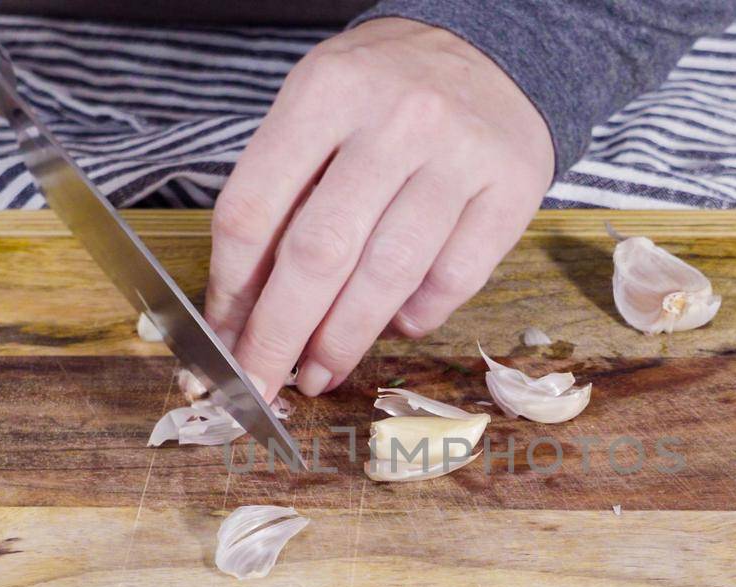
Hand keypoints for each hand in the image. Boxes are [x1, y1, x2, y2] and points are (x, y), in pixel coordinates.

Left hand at [206, 17, 554, 397]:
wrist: (494, 52)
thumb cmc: (387, 92)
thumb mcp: (319, 108)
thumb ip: (282, 191)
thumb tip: (244, 307)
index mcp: (327, 92)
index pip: (254, 209)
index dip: (230, 289)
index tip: (224, 337)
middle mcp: (396, 120)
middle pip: (318, 253)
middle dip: (279, 335)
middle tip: (261, 385)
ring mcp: (460, 157)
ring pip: (387, 276)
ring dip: (343, 341)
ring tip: (318, 374)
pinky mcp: (511, 191)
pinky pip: (452, 280)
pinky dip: (415, 317)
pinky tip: (393, 324)